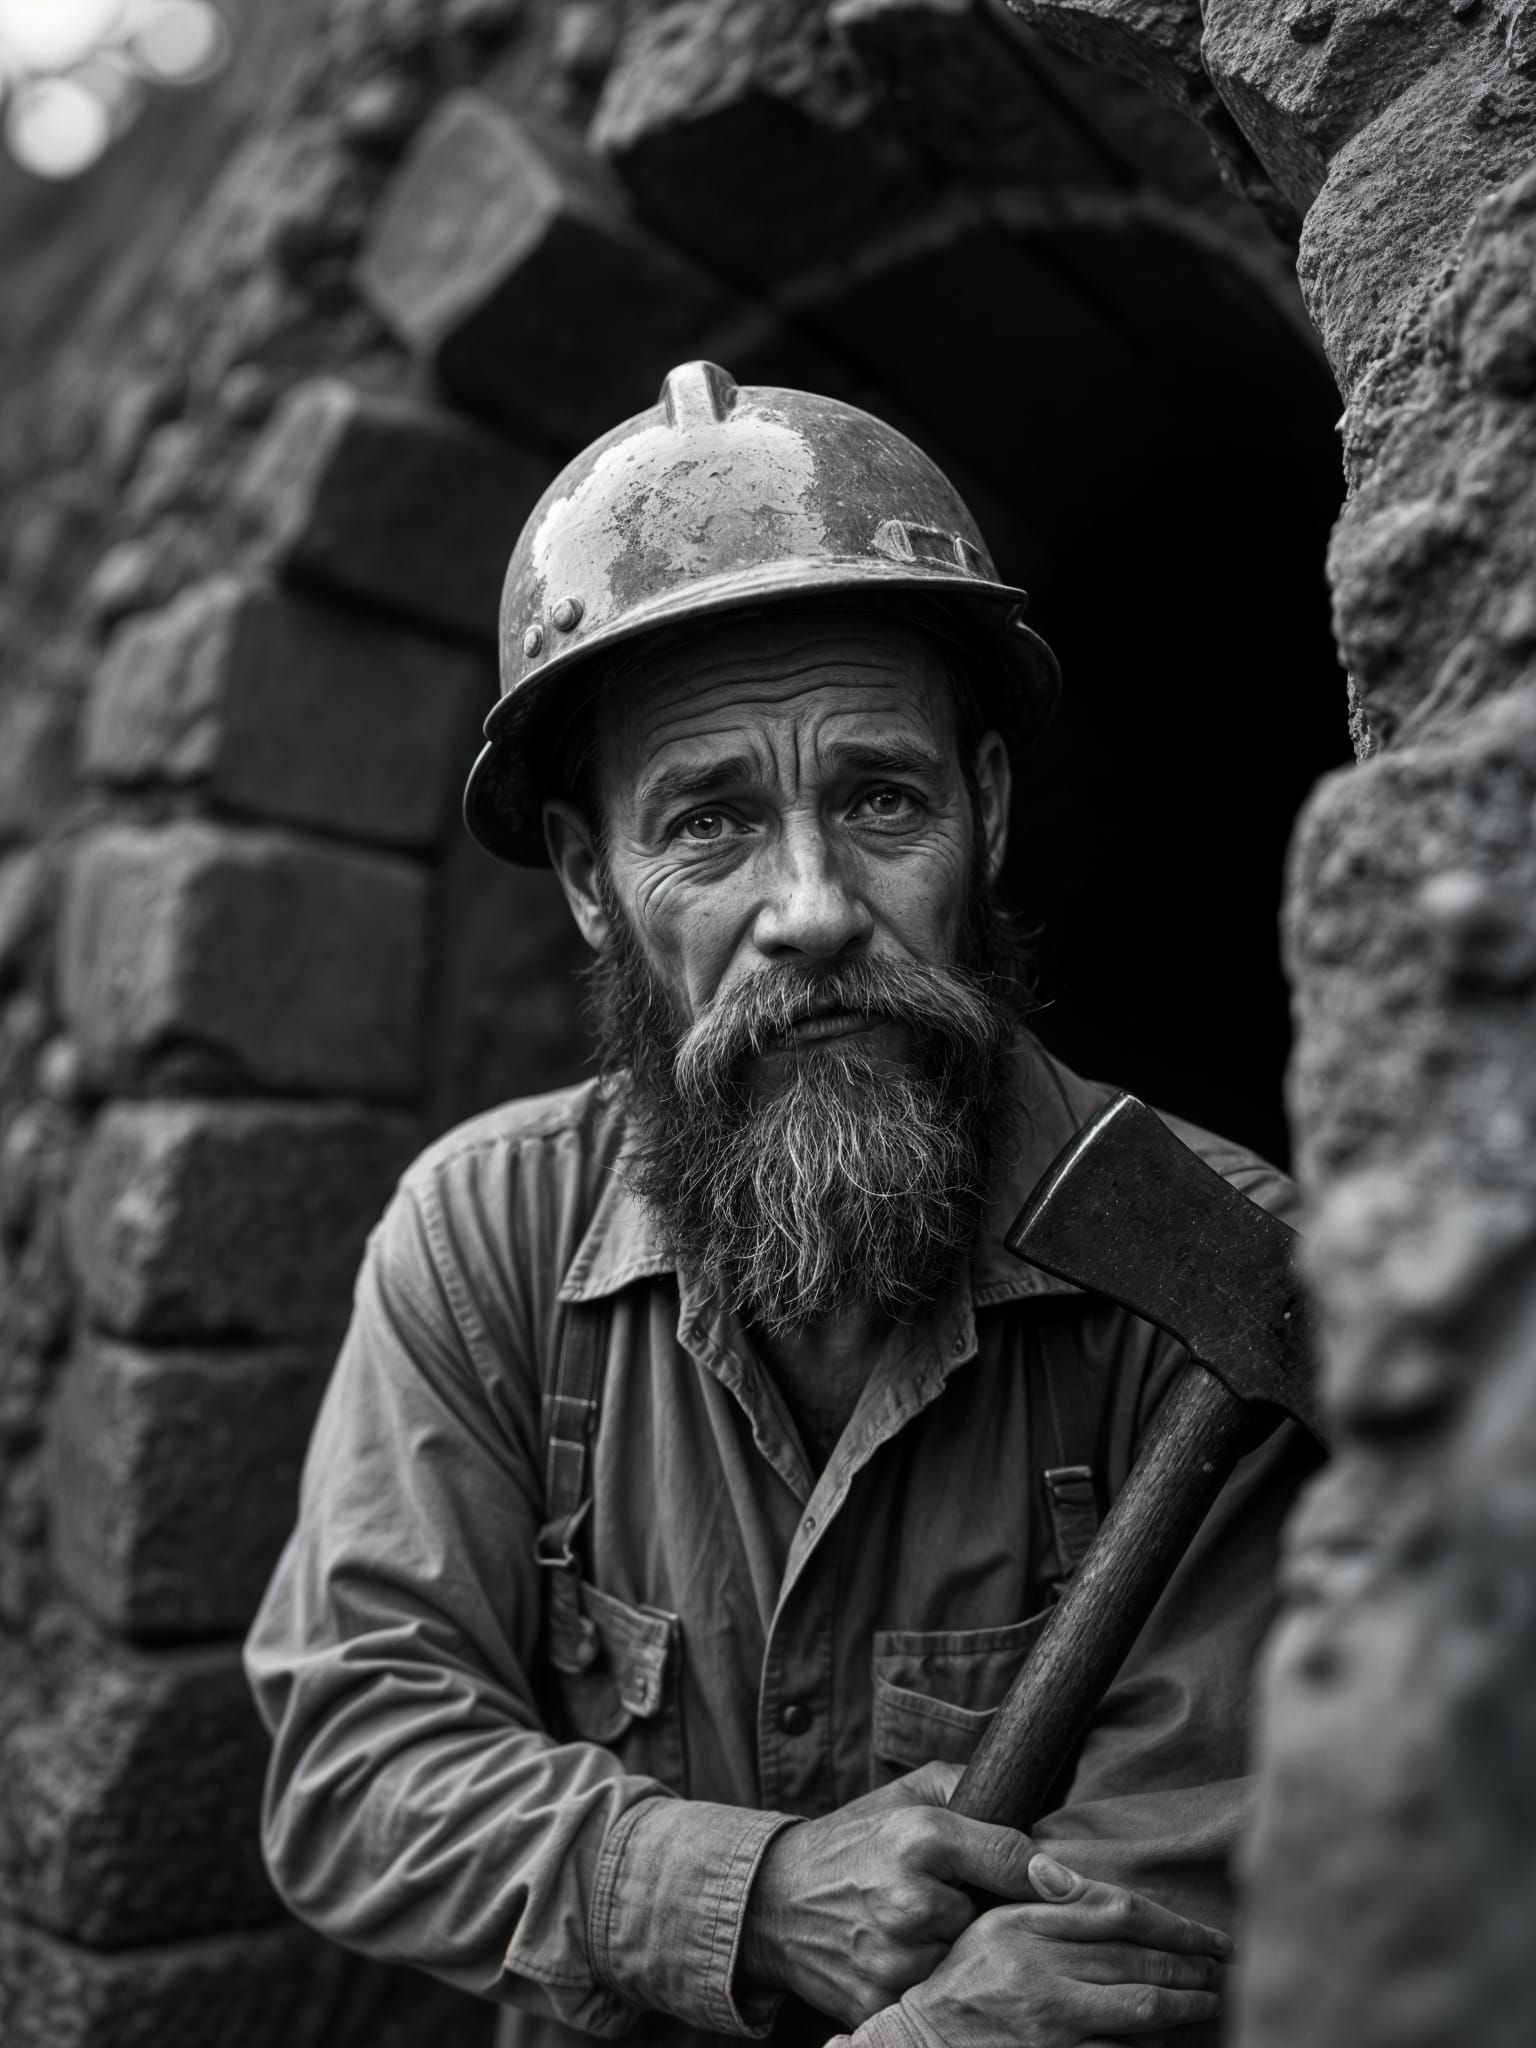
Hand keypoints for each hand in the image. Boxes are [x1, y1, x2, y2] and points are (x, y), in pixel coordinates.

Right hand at [739, 1762, 1035, 2024]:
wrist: (776, 1900)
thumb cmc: (854, 1843)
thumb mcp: (906, 1797)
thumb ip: (968, 1789)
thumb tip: (1036, 1818)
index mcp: (919, 1838)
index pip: (1012, 1858)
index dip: (1046, 1875)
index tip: (1068, 1887)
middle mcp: (908, 1899)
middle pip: (996, 1921)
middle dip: (990, 1916)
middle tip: (967, 1906)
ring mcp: (894, 1958)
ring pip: (969, 1965)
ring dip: (963, 1954)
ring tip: (933, 1933)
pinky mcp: (880, 2003)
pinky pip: (937, 2002)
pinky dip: (935, 1988)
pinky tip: (911, 1961)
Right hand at [898, 1852, 1230, 2047]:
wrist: (922, 2043)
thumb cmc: (961, 1979)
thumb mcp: (994, 1926)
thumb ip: (1042, 1901)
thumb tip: (1082, 1879)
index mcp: (1027, 1928)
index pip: (1119, 1915)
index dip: (1176, 1924)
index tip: (1210, 1934)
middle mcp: (1042, 1976)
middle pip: (1141, 1966)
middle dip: (1192, 1968)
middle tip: (1223, 1967)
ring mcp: (1052, 2029)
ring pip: (1141, 2016)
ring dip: (1184, 2009)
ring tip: (1207, 1999)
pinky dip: (1150, 2047)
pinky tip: (1167, 2039)